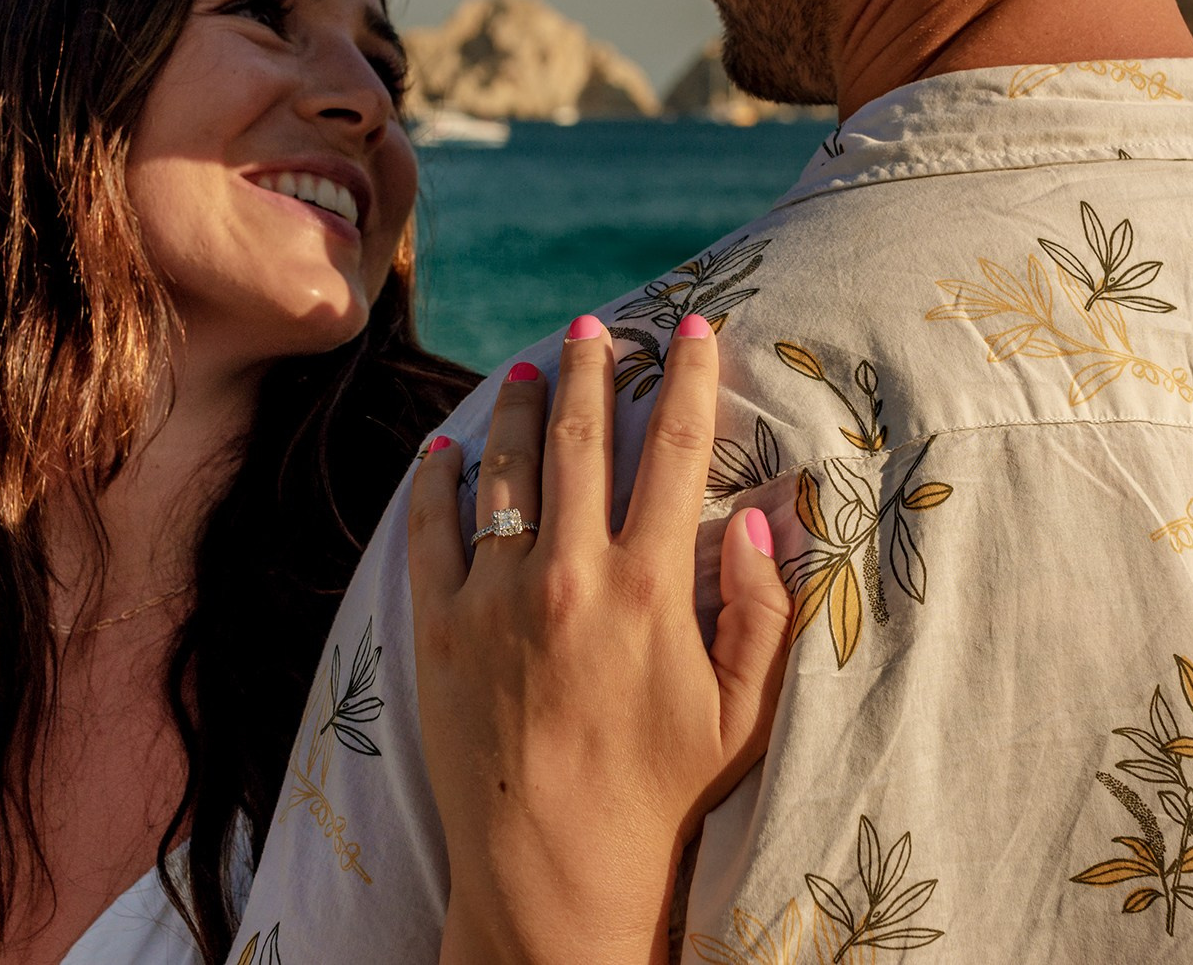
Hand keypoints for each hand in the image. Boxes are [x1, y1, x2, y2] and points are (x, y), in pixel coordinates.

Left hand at [409, 313, 790, 964]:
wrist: (551, 867)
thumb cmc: (661, 794)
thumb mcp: (744, 713)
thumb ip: (761, 608)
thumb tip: (759, 513)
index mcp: (649, 587)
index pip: (676, 453)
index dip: (690, 381)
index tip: (696, 330)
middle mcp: (567, 574)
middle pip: (580, 438)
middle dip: (593, 368)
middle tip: (597, 326)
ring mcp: (494, 596)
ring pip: (504, 470)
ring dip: (519, 408)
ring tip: (530, 367)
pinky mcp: (439, 626)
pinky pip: (431, 530)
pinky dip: (437, 479)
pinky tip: (445, 447)